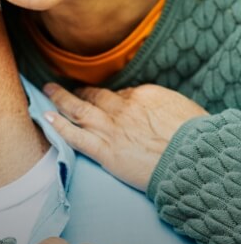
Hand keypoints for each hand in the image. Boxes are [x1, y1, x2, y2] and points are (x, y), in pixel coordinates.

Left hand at [44, 82, 207, 189]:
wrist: (192, 157)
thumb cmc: (196, 137)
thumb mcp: (184, 109)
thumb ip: (163, 107)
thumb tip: (156, 110)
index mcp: (144, 96)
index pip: (120, 94)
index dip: (110, 97)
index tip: (103, 99)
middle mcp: (123, 109)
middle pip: (94, 96)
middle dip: (78, 91)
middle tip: (64, 86)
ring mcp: (112, 130)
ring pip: (79, 110)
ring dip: (60, 99)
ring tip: (47, 91)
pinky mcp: (106, 152)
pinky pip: (77, 137)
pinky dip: (59, 127)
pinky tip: (47, 118)